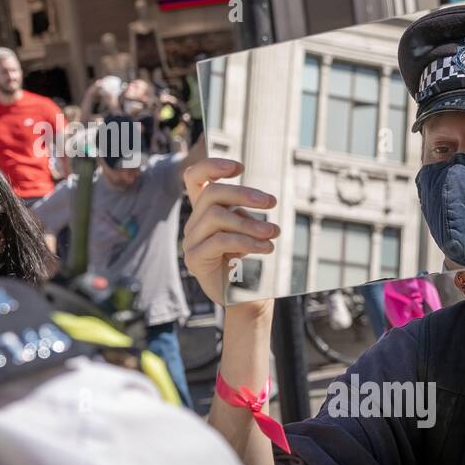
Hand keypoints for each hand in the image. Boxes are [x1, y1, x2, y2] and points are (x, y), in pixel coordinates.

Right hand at [181, 157, 278, 305]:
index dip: (212, 165)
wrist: (246, 299)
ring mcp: (191, 241)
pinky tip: (266, 249)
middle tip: (271, 201)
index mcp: (205, 212)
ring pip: (216, 216)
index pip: (195, 178)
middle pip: (211, 193)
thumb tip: (262, 199)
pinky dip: (247, 241)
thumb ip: (245, 213)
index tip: (240, 167)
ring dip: (250, 222)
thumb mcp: (249, 231)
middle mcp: (194, 223)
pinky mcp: (195, 259)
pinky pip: (220, 240)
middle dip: (243, 193)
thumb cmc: (250, 263)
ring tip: (273, 232)